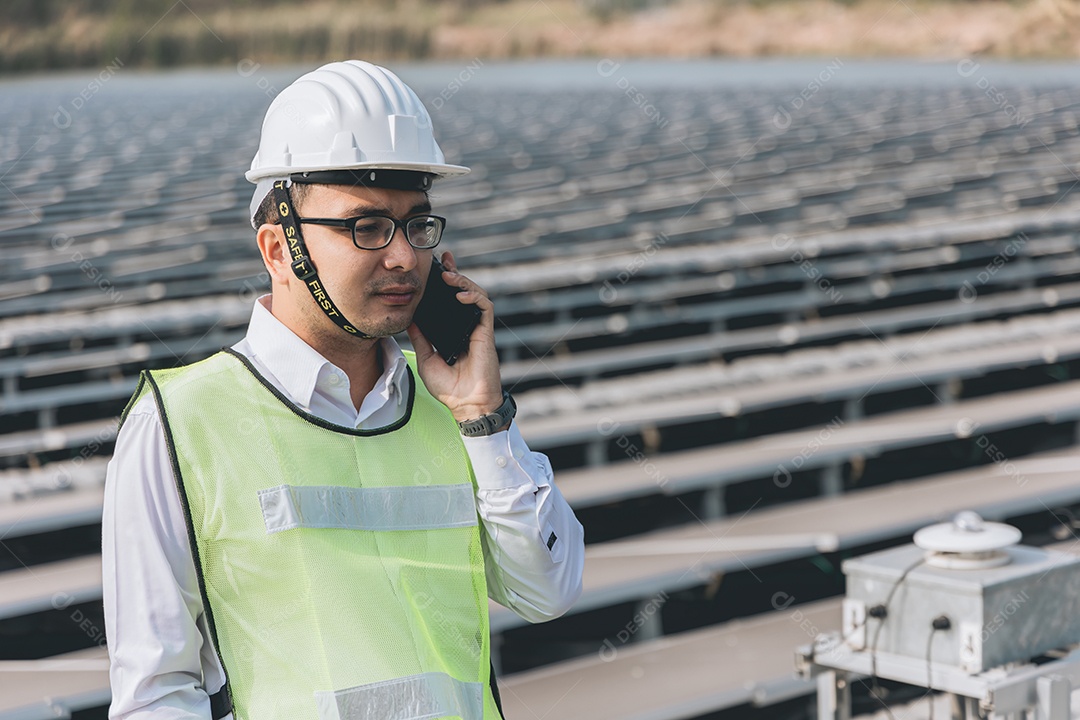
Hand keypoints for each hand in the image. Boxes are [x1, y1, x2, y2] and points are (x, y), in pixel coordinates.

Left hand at [406, 250, 503, 422]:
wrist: (466, 403)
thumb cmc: (449, 387)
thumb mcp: (427, 357)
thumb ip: (421, 336)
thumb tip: (410, 317)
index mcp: (453, 331)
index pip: (449, 301)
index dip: (444, 284)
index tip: (434, 269)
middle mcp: (466, 326)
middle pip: (464, 292)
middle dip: (455, 273)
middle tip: (444, 259)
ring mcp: (477, 328)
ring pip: (476, 295)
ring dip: (463, 282)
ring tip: (449, 275)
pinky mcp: (486, 333)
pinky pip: (484, 307)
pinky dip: (473, 297)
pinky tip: (460, 295)